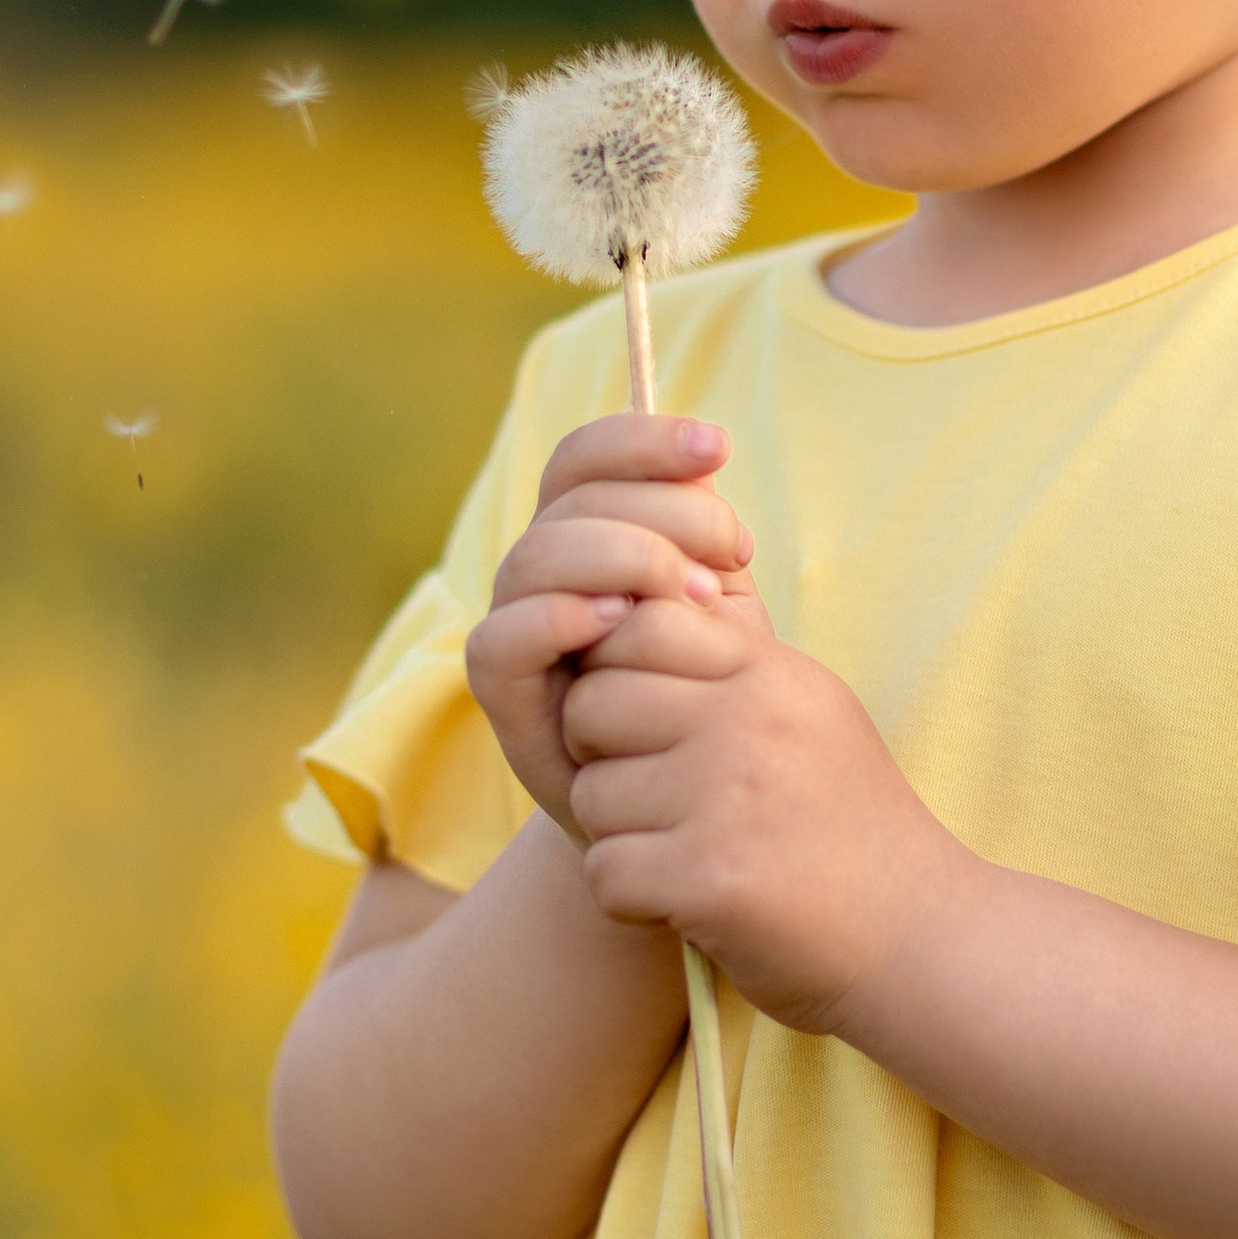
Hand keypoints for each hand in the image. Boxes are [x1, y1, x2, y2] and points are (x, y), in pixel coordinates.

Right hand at [466, 413, 757, 836]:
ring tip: (699, 598)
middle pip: (574, 498)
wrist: (684, 801)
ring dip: (625, 558)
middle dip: (663, 511)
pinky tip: (618, 621)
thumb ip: (705, 539)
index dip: (645, 437)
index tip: (721, 447)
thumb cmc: (704, 690)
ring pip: (537, 555)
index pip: (587, 455)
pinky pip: (503, 639)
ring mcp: (516, 626)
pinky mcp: (503, 695)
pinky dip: (557, 617)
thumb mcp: (721, 606)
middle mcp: (541, 569)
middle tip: (733, 557)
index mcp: (587, 531)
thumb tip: (706, 457)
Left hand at [560, 596, 966, 1031]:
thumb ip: (730, 666)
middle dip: (600, 758)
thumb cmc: (846, 827)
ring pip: (589, 794)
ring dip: (619, 836)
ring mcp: (730, 798)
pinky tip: (684, 903)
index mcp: (773, 674)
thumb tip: (629, 614)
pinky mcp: (711, 879)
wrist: (921, 936)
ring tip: (684, 856)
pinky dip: (629, 900)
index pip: (640, 623)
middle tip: (654, 803)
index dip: (617, 676)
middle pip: (593, 704)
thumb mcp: (809, 715)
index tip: (648, 729)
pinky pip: (603, 872)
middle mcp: (752, 721)